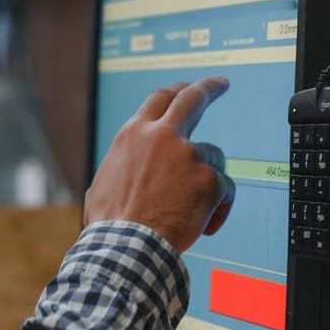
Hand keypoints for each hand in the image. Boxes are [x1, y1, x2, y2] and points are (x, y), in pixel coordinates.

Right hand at [84, 77, 236, 251]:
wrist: (126, 246)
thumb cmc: (111, 223)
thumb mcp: (103, 183)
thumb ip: (121, 170)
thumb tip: (116, 179)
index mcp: (134, 134)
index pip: (160, 99)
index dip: (178, 90)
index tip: (190, 87)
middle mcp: (162, 136)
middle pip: (193, 98)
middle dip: (209, 88)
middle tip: (221, 83)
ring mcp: (189, 155)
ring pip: (213, 158)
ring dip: (207, 180)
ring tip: (192, 210)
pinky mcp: (209, 180)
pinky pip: (225, 191)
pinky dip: (218, 209)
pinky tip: (202, 226)